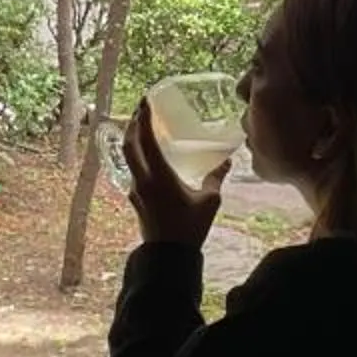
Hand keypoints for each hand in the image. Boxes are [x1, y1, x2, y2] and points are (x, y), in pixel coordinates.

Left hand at [122, 96, 230, 247]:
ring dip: (132, 138)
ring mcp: (135, 190)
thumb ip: (216, 178)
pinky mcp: (135, 199)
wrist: (168, 256)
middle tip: (142, 107)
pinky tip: (148, 156)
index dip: (144, 118)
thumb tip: (228, 160)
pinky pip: (133, 170)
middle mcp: (142, 180)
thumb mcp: (209, 201)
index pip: (146, 140)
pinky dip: (137, 156)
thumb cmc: (189, 228)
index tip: (146, 100)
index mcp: (159, 176)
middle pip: (129, 144)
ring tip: (142, 126)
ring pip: (128, 157)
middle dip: (134, 123)